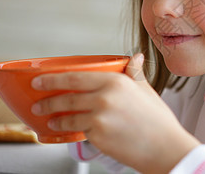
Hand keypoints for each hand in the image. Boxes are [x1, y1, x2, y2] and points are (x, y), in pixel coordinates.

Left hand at [31, 54, 199, 172]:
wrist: (165, 148)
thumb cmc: (158, 121)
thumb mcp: (146, 90)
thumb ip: (135, 73)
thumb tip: (136, 57)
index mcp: (116, 81)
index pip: (76, 77)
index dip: (53, 79)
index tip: (40, 80)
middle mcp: (105, 97)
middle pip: (67, 96)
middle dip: (47, 101)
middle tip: (39, 103)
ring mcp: (99, 117)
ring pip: (68, 116)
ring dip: (54, 118)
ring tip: (48, 119)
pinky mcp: (98, 136)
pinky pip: (78, 131)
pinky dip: (69, 130)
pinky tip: (65, 130)